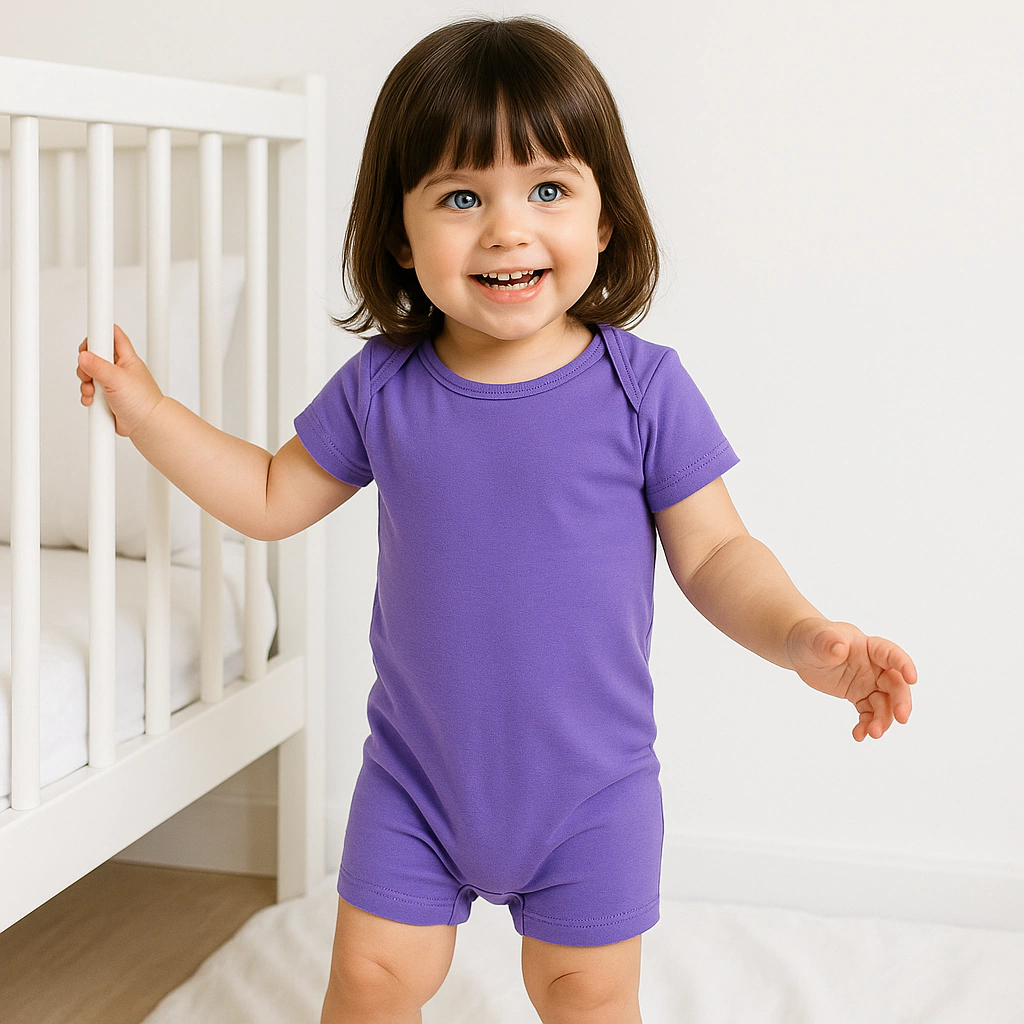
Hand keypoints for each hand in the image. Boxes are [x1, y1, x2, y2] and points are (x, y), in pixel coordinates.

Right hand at [77, 324, 163, 438]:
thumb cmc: (143, 402)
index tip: (89, 340)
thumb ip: (99, 367)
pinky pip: (90, 390)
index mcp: (126, 358)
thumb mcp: (118, 380)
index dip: (99, 333)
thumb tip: (84, 356)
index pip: (112, 335)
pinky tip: (92, 401)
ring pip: (89, 374)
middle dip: (86, 363)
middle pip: (94, 354)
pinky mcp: (106, 396)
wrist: (147, 427)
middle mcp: (118, 368)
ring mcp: (111, 382)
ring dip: (86, 382)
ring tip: (92, 390)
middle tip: (89, 373)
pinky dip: (87, 395)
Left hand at [786, 618, 917, 741]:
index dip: (904, 665)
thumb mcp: (816, 638)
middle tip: (902, 719)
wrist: (802, 653)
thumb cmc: (811, 638)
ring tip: (872, 734)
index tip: (912, 679)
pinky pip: (869, 713)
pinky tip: (859, 735)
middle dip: (901, 702)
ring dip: (882, 720)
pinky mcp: (860, 696)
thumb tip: (839, 648)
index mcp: (869, 647)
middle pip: (895, 684)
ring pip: (885, 704)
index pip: (891, 654)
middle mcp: (875, 666)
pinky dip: (866, 725)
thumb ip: (828, 641)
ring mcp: (869, 682)